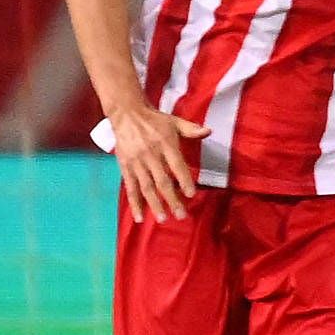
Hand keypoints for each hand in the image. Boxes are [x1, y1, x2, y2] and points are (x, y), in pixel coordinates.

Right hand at [108, 102, 207, 222]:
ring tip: (163, 219)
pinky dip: (134, 203)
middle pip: (162, 181)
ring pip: (146, 187)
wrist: (126, 114)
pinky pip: (130, 187)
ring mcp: (136, 162)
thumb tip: (209, 131)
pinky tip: (139, 217)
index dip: (184, 180)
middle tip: (181, 215)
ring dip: (154, 204)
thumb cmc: (155, 120)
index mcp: (165, 144)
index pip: (177, 165)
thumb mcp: (174, 121)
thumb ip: (191, 129)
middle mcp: (150, 155)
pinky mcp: (125, 167)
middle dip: (171, 199)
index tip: (191, 195)